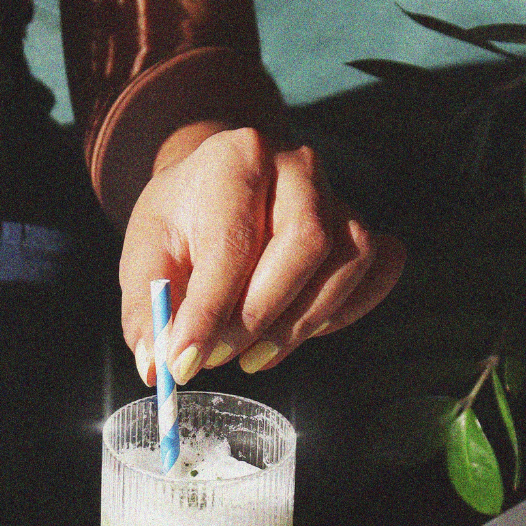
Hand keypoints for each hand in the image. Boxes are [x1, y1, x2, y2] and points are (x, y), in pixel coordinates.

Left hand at [120, 124, 405, 384]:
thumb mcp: (147, 255)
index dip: (208, 312)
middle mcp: (299, 167)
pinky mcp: (360, 228)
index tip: (184, 362)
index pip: (232, 242)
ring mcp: (338, 196)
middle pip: (306, 244)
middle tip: (220, 357)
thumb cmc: (184, 222)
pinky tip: (300, 333)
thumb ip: (147, 309)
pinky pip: (377, 272)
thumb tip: (155, 368)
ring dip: (301, 324)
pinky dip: (345, 313)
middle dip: (261, 316)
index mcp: (238, 157)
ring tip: (251, 355)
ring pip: (347, 262)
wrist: (220, 190)